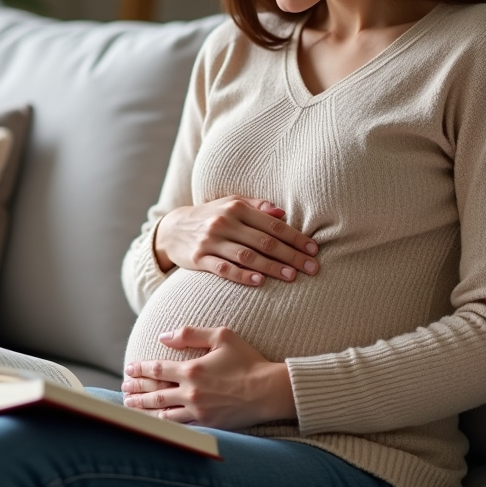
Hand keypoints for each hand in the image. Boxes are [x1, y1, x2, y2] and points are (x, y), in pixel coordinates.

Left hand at [121, 326, 295, 429]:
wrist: (268, 390)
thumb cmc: (248, 361)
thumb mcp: (222, 336)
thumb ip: (191, 334)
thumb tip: (163, 337)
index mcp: (192, 370)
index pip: (156, 369)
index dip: (140, 369)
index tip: (129, 369)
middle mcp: (191, 392)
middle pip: (155, 393)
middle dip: (136, 390)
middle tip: (124, 388)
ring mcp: (198, 411)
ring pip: (162, 412)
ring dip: (144, 408)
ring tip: (131, 405)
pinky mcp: (207, 424)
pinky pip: (179, 425)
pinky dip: (163, 423)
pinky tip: (155, 421)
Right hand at [154, 195, 318, 286]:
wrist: (172, 230)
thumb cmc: (210, 217)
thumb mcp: (230, 204)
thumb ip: (257, 207)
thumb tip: (283, 213)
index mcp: (236, 207)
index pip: (273, 224)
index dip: (295, 237)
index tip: (313, 250)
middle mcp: (224, 222)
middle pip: (264, 241)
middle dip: (290, 255)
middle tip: (312, 268)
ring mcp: (211, 241)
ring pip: (247, 256)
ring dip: (271, 267)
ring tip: (292, 277)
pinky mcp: (199, 258)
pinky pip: (224, 268)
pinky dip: (242, 275)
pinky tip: (259, 282)